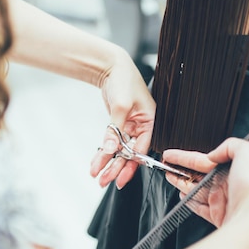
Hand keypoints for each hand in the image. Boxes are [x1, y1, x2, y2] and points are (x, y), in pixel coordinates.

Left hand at [89, 52, 155, 188]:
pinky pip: (114, 143)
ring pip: (121, 151)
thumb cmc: (123, 80)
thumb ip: (115, 129)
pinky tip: (97, 162)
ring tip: (97, 176)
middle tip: (103, 180)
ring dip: (109, 163)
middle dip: (117, 168)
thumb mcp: (121, 104)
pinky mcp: (121, 125)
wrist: (111, 67)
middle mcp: (143, 127)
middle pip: (131, 154)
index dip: (130, 165)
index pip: (142, 149)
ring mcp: (132, 127)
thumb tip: (110, 150)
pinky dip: (105, 152)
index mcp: (151, 122)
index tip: (118, 178)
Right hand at [163, 138, 248, 245]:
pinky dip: (189, 201)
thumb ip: (230, 145)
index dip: (185, 157)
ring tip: (170, 177)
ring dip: (181, 183)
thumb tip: (214, 154)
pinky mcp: (218, 216)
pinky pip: (200, 207)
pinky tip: (182, 195)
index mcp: (234, 169)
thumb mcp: (248, 151)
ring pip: (196, 190)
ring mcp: (222, 201)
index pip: (204, 160)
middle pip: (198, 175)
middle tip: (166, 166)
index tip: (170, 155)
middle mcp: (228, 185)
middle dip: (181, 169)